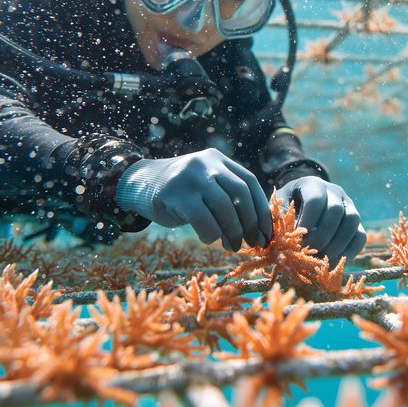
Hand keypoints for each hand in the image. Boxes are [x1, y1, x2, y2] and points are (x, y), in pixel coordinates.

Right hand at [115, 148, 271, 250]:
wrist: (140, 183)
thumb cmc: (180, 192)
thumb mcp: (205, 184)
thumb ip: (227, 196)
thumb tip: (257, 228)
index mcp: (218, 159)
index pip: (250, 182)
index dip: (262, 209)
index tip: (267, 233)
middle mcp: (207, 163)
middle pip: (240, 193)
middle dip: (251, 222)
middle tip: (253, 243)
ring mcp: (191, 176)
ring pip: (224, 207)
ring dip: (233, 232)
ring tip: (232, 246)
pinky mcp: (176, 194)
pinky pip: (203, 219)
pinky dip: (211, 234)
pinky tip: (210, 239)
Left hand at [276, 176, 365, 264]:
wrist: (301, 204)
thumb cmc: (287, 207)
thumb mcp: (279, 207)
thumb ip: (278, 219)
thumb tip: (278, 240)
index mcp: (313, 184)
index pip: (315, 199)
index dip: (308, 221)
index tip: (298, 238)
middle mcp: (335, 191)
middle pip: (336, 211)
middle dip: (322, 235)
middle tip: (309, 252)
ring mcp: (349, 206)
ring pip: (352, 221)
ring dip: (337, 244)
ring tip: (321, 258)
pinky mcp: (357, 223)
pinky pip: (360, 236)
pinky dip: (349, 251)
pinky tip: (333, 261)